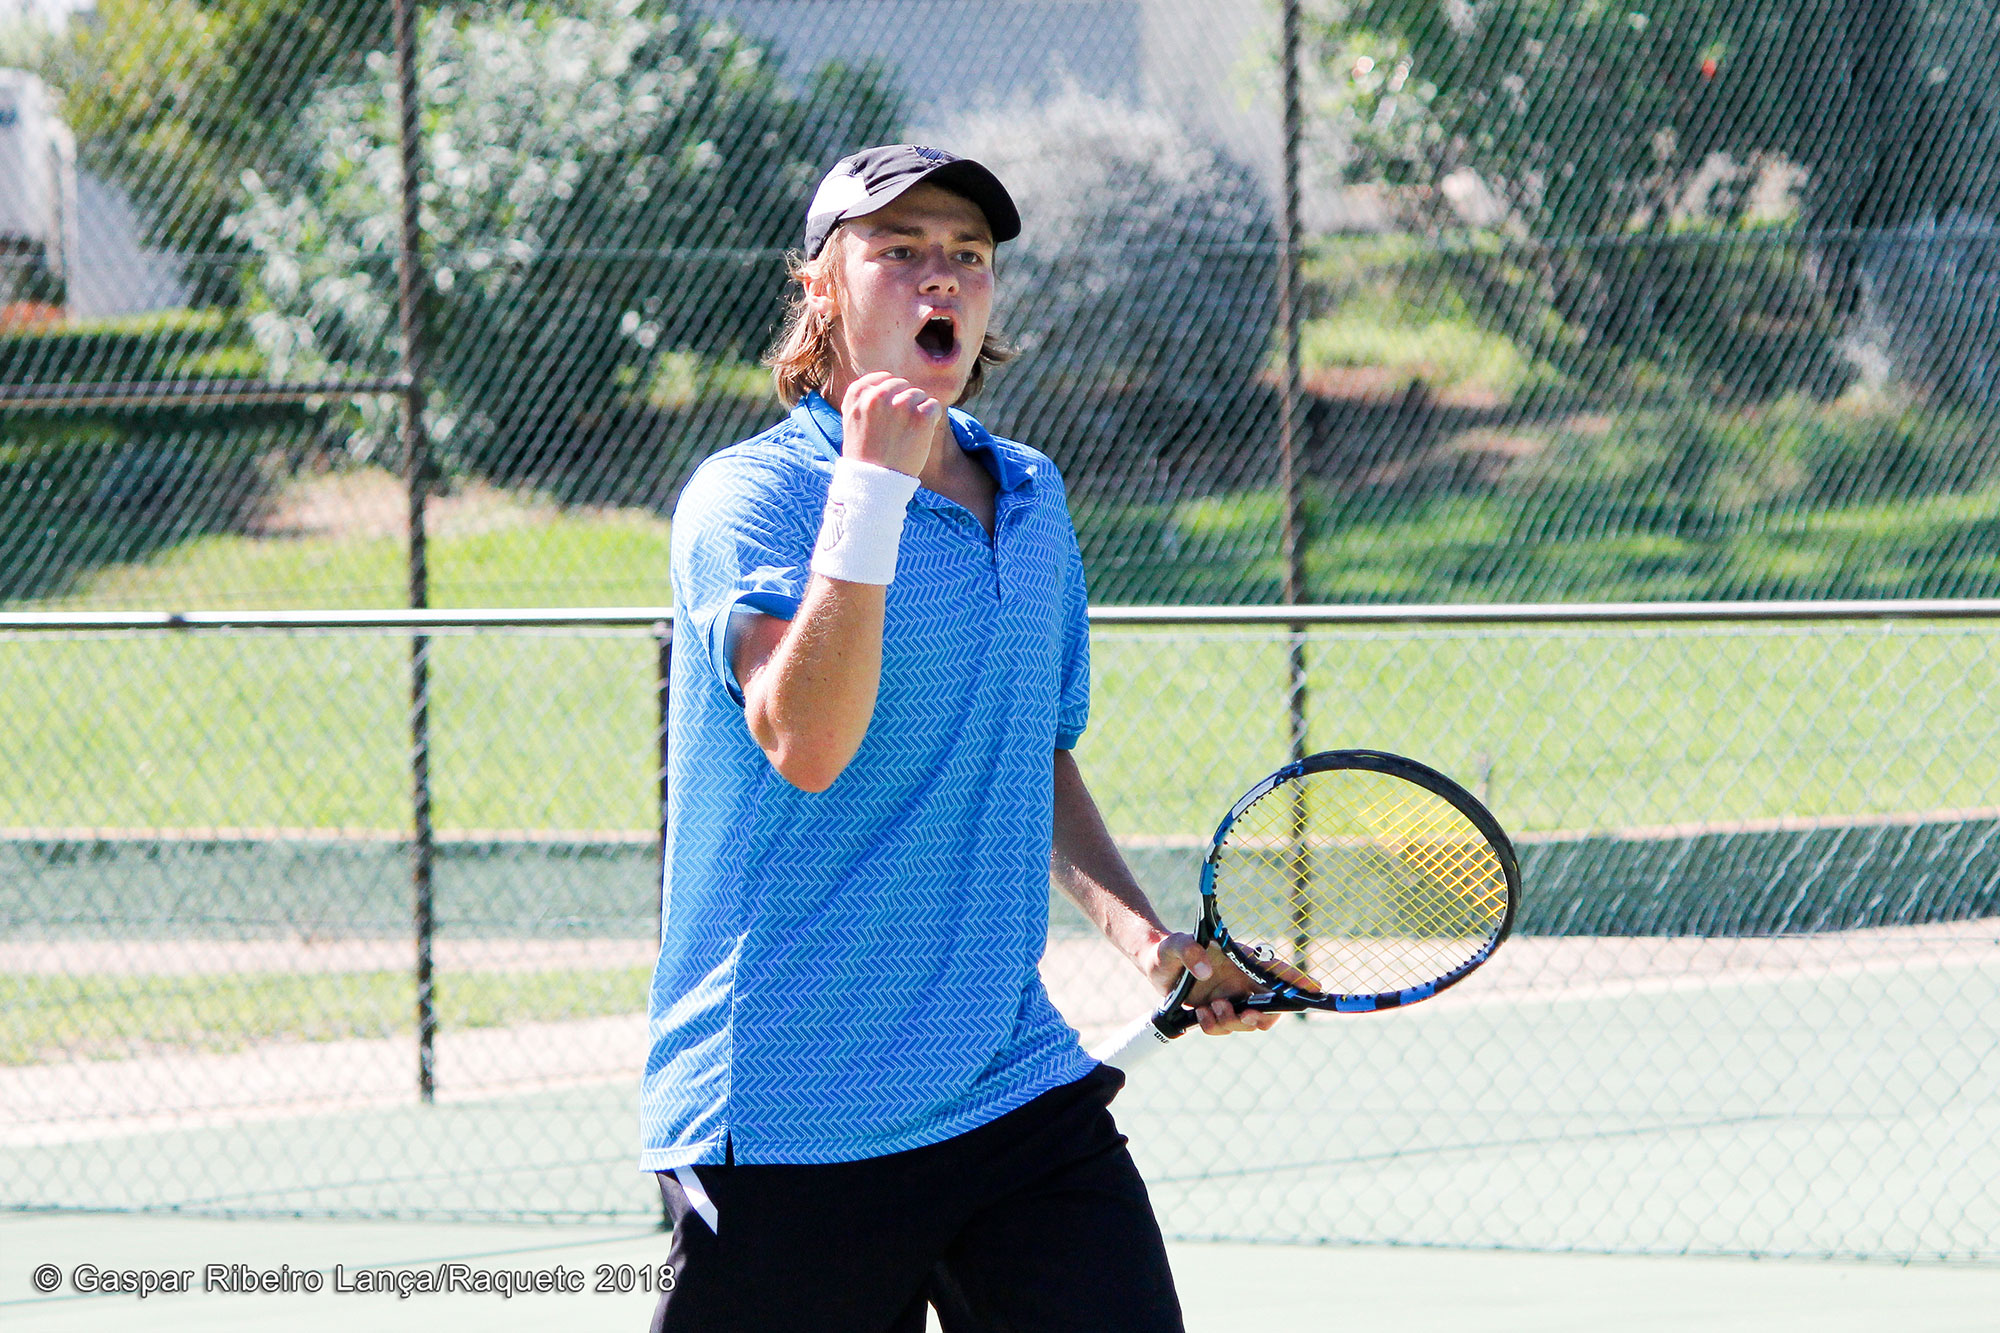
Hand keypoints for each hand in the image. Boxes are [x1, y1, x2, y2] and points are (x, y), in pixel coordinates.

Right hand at [841, 371, 940, 476]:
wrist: (875, 484)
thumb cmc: (865, 457)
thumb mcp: (853, 423)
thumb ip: (865, 402)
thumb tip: (885, 383)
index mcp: (857, 396)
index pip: (880, 378)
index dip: (888, 391)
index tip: (890, 409)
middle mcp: (877, 396)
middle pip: (901, 384)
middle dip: (904, 401)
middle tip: (900, 428)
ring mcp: (900, 405)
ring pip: (918, 394)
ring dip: (918, 411)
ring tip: (907, 434)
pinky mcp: (920, 416)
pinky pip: (933, 405)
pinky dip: (932, 419)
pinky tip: (921, 435)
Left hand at [1141, 934, 1310, 1035]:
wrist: (1154, 963)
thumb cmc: (1170, 947)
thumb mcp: (1176, 944)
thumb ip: (1189, 951)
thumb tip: (1205, 971)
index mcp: (1242, 961)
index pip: (1276, 972)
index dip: (1298, 981)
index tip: (1315, 989)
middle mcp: (1241, 982)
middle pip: (1270, 1007)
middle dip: (1263, 1017)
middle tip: (1245, 1014)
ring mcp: (1231, 998)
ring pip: (1247, 1023)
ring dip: (1232, 1022)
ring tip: (1212, 1007)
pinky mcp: (1216, 1011)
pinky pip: (1224, 1028)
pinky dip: (1214, 1026)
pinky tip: (1201, 1014)